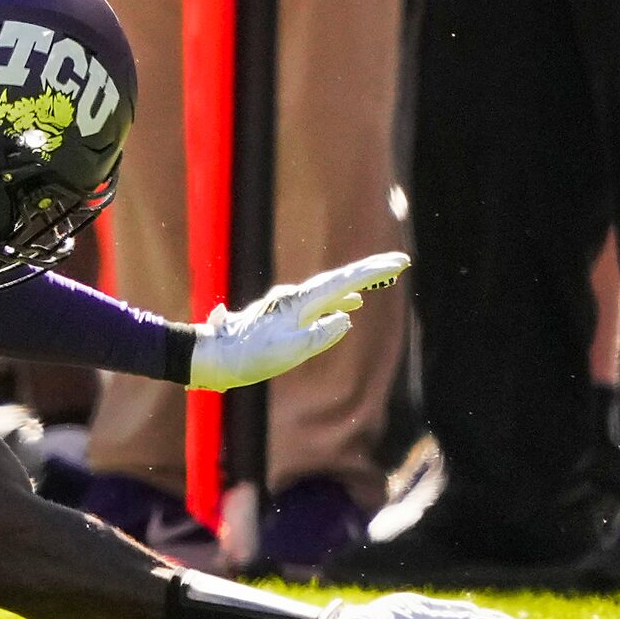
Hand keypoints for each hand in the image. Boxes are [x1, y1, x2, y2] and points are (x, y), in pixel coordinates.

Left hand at [189, 251, 407, 390]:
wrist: (217, 356)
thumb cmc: (251, 356)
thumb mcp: (290, 351)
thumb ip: (320, 334)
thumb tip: (345, 318)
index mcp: (299, 302)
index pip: (343, 281)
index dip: (373, 272)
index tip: (400, 262)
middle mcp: (295, 297)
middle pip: (340, 278)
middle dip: (371, 271)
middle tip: (401, 262)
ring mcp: (290, 305)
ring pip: (332, 289)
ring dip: (358, 283)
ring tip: (384, 278)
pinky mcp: (287, 315)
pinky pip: (322, 302)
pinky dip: (341, 299)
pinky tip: (351, 304)